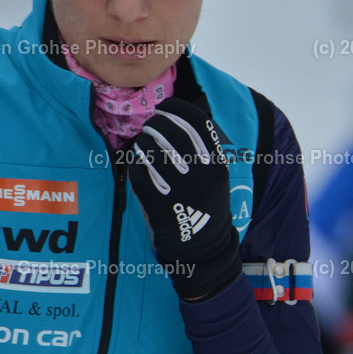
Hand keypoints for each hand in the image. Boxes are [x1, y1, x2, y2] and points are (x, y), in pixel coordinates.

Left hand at [128, 98, 241, 300]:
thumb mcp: (216, 174)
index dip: (177, 108)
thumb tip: (182, 114)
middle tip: (151, 125)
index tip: (166, 106)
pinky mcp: (158, 204)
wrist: (203, 247)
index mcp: (216, 163)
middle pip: (170, 131)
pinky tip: (140, 167)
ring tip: (144, 145)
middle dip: (156, 123)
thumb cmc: (207, 203)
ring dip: (143, 143)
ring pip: (150, 150)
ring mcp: (178, 188)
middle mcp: (199, 173)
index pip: (197, 121)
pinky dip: (136, 166)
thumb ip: (204, 147)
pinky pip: (138, 173)